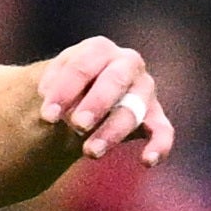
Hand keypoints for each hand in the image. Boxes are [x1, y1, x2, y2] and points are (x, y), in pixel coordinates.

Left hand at [33, 35, 171, 164]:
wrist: (79, 99)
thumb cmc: (63, 89)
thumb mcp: (50, 83)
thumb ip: (49, 92)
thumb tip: (48, 112)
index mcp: (99, 49)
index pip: (83, 65)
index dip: (64, 90)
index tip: (47, 116)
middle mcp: (128, 63)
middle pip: (115, 80)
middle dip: (96, 103)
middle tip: (77, 124)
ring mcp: (144, 90)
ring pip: (134, 109)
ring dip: (113, 131)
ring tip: (90, 152)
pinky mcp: (154, 116)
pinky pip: (163, 131)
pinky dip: (159, 146)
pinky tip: (147, 161)